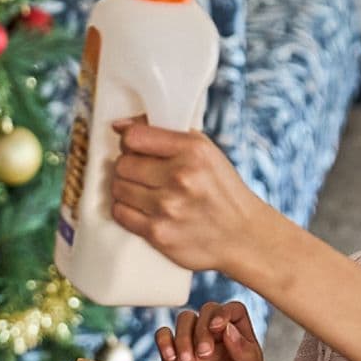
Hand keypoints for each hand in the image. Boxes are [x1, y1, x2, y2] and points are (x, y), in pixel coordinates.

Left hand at [109, 121, 273, 275]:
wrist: (242, 235)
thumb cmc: (221, 190)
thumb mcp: (205, 152)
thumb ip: (164, 134)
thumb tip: (118, 125)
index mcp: (193, 151)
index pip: (134, 137)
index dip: (129, 141)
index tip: (135, 148)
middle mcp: (180, 177)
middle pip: (122, 164)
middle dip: (129, 167)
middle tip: (143, 174)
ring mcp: (168, 207)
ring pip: (118, 188)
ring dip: (127, 188)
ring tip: (145, 191)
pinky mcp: (158, 233)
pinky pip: (120, 213)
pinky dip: (127, 210)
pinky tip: (143, 208)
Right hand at [157, 301, 263, 360]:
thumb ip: (246, 356)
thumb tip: (229, 329)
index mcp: (241, 344)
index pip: (234, 311)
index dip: (224, 312)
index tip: (218, 328)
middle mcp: (217, 342)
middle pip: (208, 310)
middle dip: (203, 328)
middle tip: (203, 354)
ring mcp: (193, 348)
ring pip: (185, 319)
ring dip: (184, 337)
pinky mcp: (172, 359)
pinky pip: (164, 334)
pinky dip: (165, 341)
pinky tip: (172, 360)